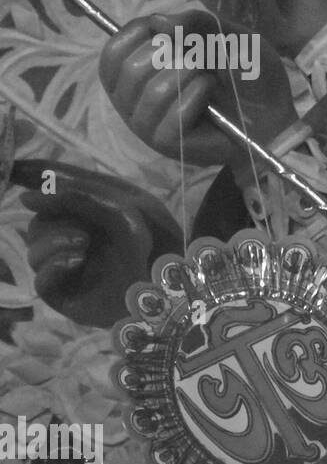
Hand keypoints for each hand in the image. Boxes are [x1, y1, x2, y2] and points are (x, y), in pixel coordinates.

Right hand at [14, 161, 181, 326]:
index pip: (50, 189)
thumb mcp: (121, 205)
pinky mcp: (67, 293)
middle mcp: (75, 234)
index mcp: (90, 208)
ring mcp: (68, 264)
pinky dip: (54, 264)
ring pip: (34, 247)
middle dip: (55, 217)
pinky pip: (40, 278)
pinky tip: (77, 260)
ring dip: (55, 240)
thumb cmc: (157, 240)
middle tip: (83, 227)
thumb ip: (77, 194)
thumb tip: (26, 197)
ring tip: (85, 244)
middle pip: (38, 219)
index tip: (13, 170)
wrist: (174, 284)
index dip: (29, 175)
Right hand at [99, 8, 296, 165]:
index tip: (173, 31)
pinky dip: (198, 95)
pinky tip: (210, 95)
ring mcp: (146, 124)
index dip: (140, 32)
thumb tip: (160, 21)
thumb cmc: (244, 76)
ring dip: (190, 75)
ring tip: (210, 79)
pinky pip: (172, 112)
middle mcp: (132, 100)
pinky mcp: (166, 142)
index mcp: (135, 73)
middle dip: (173, 54)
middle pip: (130, 67)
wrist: (273, 114)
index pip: (114, 49)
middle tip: (199, 62)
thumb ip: (194, 22)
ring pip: (153, 89)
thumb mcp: (224, 35)